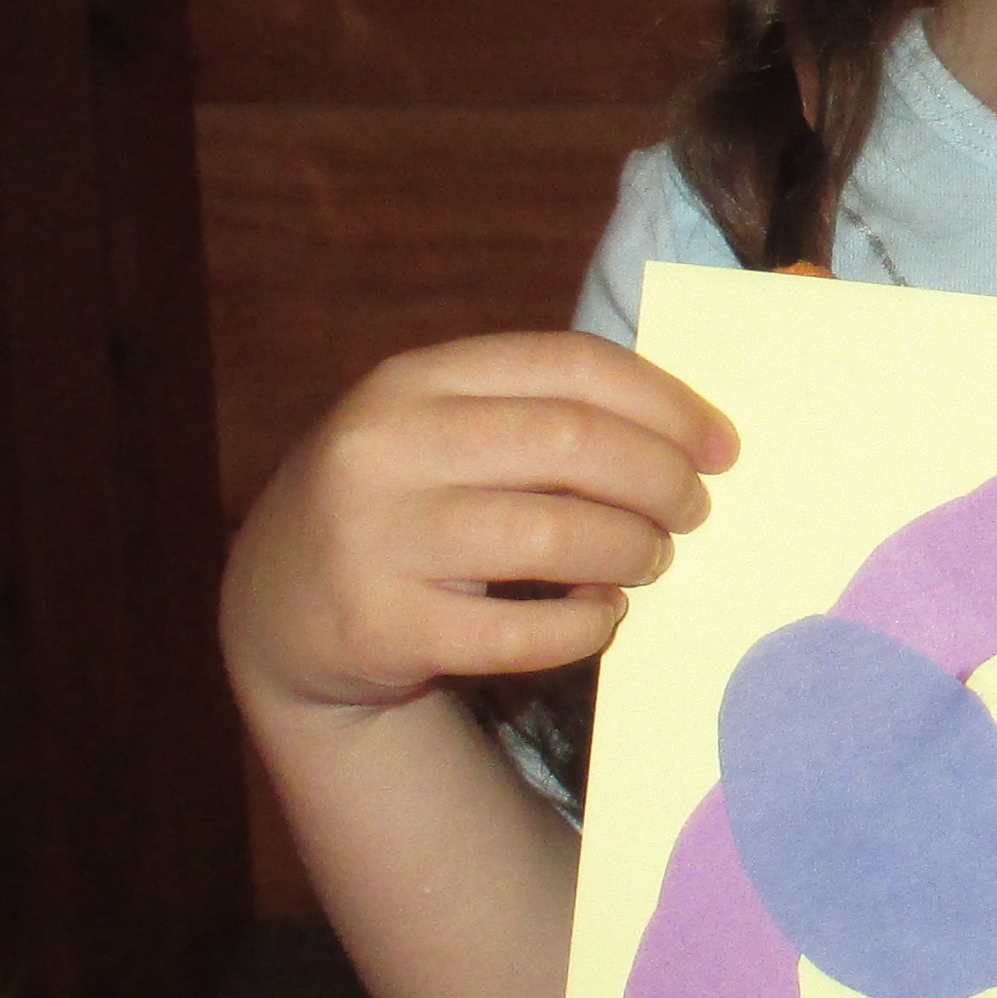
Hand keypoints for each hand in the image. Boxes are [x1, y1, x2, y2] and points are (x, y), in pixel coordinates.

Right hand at [222, 333, 736, 722]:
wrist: (276, 613)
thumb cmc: (400, 508)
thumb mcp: (440, 435)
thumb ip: (537, 417)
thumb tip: (690, 433)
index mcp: (414, 379)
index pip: (569, 364)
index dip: (664, 402)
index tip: (720, 446)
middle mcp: (385, 446)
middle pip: (574, 443)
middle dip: (660, 479)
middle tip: (691, 512)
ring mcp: (375, 538)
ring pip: (556, 535)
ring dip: (632, 551)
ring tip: (648, 561)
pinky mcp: (381, 628)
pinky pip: (524, 633)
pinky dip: (587, 627)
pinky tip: (601, 618)